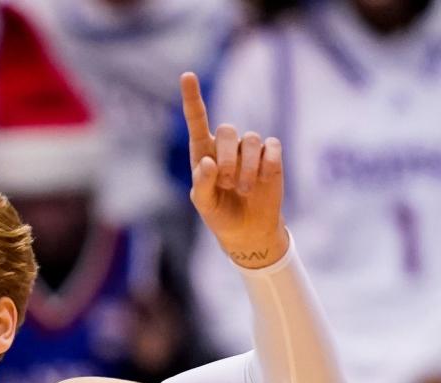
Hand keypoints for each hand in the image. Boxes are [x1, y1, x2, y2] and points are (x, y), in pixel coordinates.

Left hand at [181, 71, 287, 267]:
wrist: (248, 230)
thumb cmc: (221, 215)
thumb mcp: (205, 206)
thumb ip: (202, 185)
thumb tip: (209, 162)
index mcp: (204, 153)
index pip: (197, 121)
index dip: (193, 98)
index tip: (186, 75)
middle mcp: (226, 145)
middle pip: (227, 129)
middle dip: (227, 157)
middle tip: (225, 182)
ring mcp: (250, 149)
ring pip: (251, 139)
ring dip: (246, 168)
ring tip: (243, 189)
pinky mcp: (271, 155)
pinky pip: (272, 148)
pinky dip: (266, 166)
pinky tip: (262, 181)